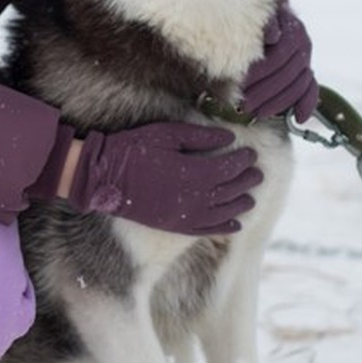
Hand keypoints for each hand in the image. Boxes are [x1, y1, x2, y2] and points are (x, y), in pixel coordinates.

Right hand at [40, 122, 262, 235]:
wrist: (103, 178)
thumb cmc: (132, 149)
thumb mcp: (165, 133)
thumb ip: (199, 136)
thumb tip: (228, 138)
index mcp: (192, 171)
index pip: (228, 168)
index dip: (243, 162)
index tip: (251, 154)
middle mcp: (193, 197)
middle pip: (229, 190)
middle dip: (246, 181)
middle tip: (258, 174)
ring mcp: (184, 215)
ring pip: (223, 212)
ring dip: (240, 204)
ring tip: (252, 198)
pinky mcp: (174, 226)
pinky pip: (206, 229)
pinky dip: (224, 227)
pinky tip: (236, 224)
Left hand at [242, 4, 317, 120]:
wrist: (264, 14)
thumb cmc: (253, 18)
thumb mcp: (256, 16)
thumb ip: (265, 24)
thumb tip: (273, 36)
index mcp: (292, 29)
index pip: (279, 56)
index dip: (260, 73)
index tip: (241, 86)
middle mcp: (304, 44)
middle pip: (288, 74)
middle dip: (264, 93)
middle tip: (243, 106)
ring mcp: (307, 59)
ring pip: (299, 85)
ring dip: (278, 103)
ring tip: (257, 113)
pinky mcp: (307, 72)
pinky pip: (312, 90)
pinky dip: (307, 105)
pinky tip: (297, 119)